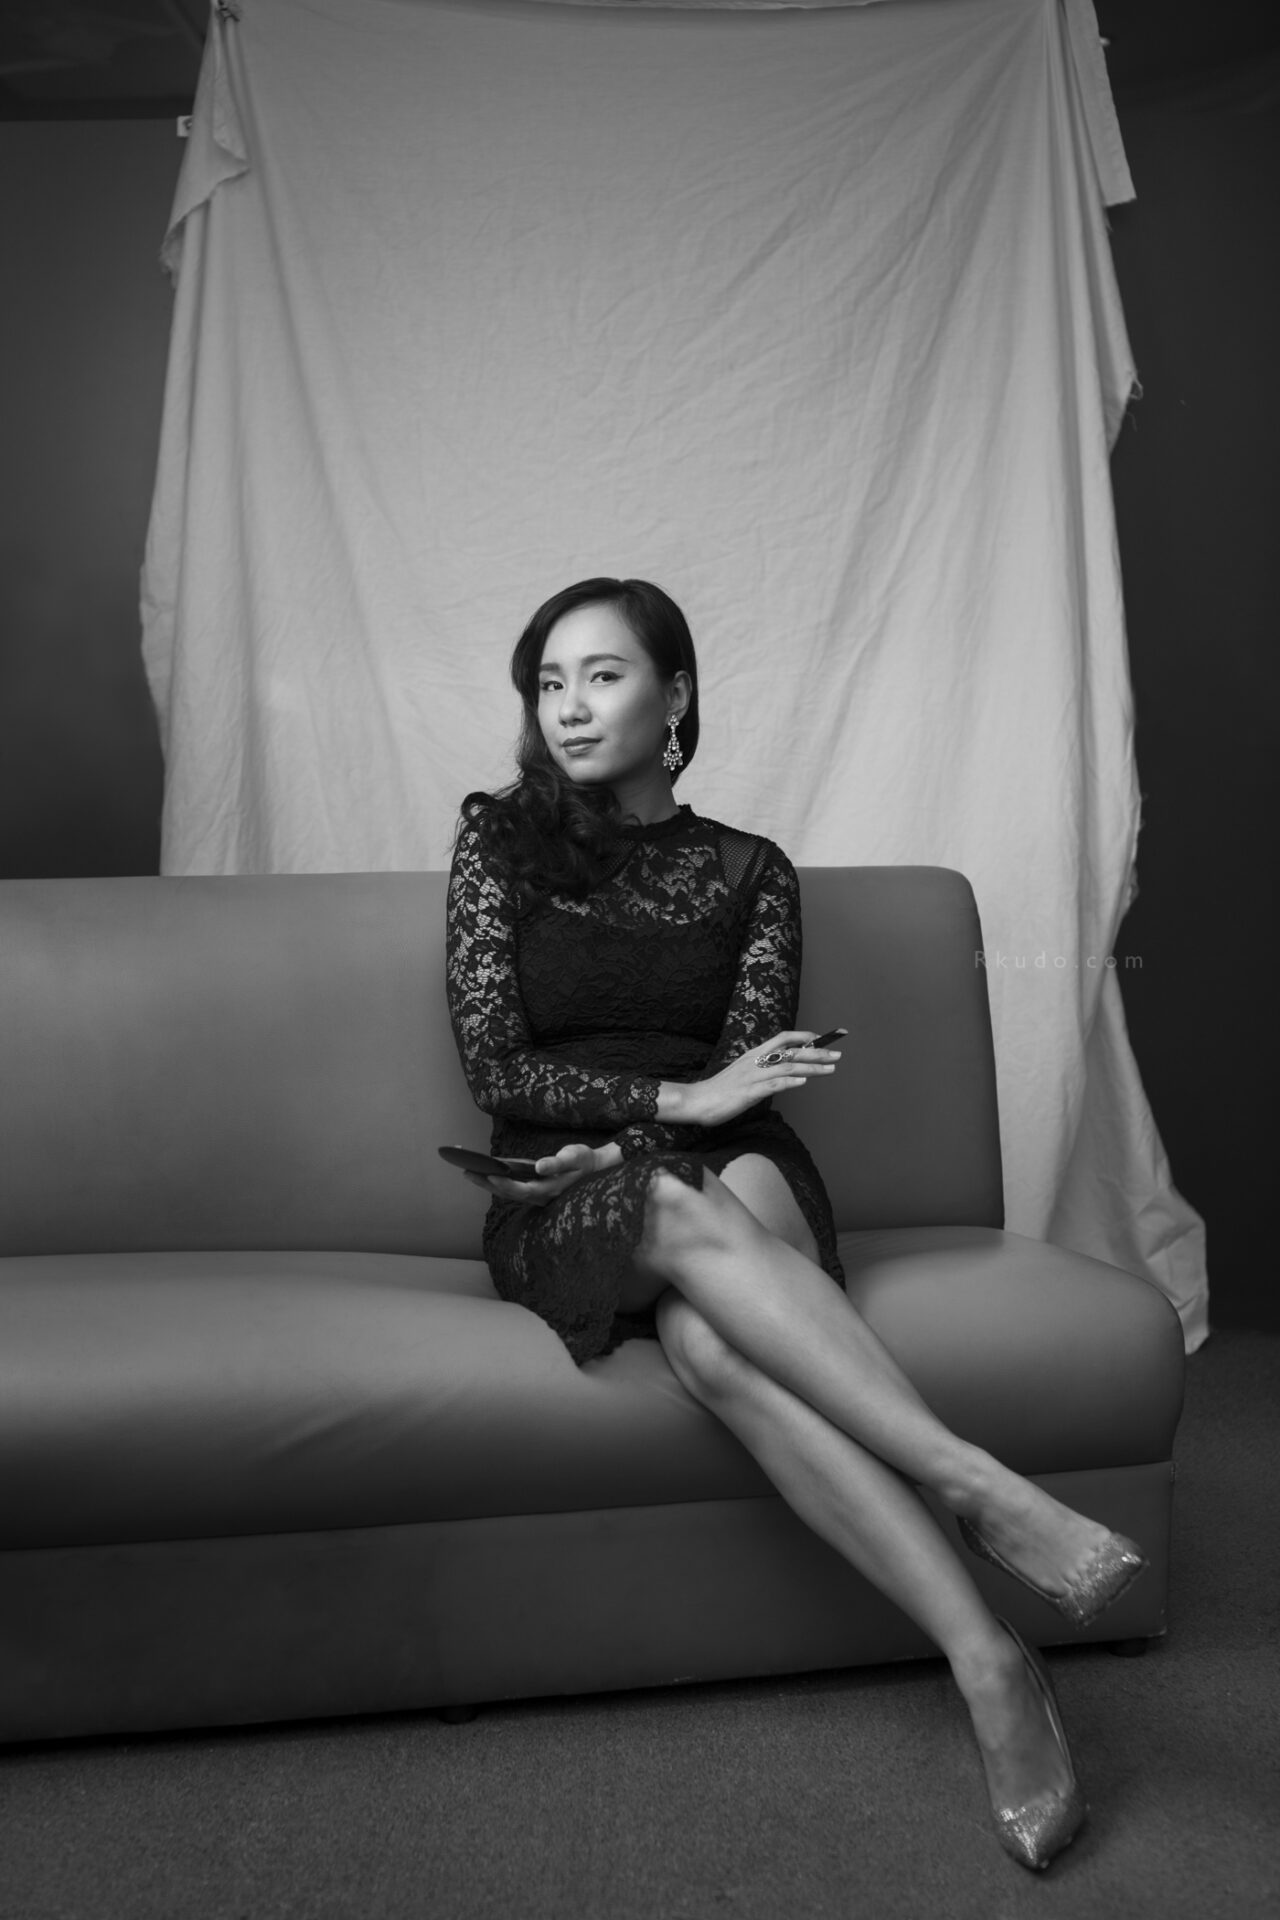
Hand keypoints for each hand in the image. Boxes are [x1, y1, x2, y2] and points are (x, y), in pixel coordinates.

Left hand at [463, 1140, 622, 1205]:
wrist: (595, 1169)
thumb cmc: (583, 1161)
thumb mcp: (574, 1157)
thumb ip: (557, 1162)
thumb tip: (539, 1167)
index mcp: (549, 1189)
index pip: (522, 1189)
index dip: (505, 1184)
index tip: (488, 1175)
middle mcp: (540, 1196)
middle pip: (509, 1193)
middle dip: (486, 1183)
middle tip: (465, 1171)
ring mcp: (536, 1195)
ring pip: (507, 1192)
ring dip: (487, 1183)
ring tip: (467, 1171)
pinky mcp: (534, 1190)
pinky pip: (511, 1188)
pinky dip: (496, 1181)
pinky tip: (483, 1172)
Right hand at [665, 1031, 841, 1128]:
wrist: (696, 1101)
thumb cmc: (721, 1091)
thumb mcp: (743, 1074)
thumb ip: (763, 1070)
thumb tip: (785, 1070)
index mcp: (754, 1054)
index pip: (784, 1038)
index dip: (806, 1036)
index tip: (825, 1038)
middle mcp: (755, 1061)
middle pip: (791, 1051)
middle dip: (817, 1052)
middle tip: (837, 1055)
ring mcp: (752, 1076)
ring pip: (787, 1067)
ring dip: (811, 1067)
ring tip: (830, 1069)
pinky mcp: (748, 1093)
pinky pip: (772, 1085)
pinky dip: (789, 1082)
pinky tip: (803, 1082)